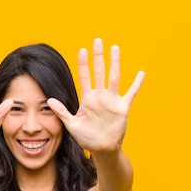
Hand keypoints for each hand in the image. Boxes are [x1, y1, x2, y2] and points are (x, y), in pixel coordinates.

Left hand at [47, 38, 144, 153]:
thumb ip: (61, 112)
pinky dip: (136, 84)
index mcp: (87, 99)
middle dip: (98, 57)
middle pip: (99, 72)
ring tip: (115, 48)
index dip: (83, 64)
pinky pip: (131, 93)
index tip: (82, 51)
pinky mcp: (122, 107)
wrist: (102, 149)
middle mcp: (100, 96)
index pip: (85, 77)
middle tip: (97, 41)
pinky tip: (141, 73)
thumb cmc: (86, 138)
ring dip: (115, 63)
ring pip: (114, 77)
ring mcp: (112, 100)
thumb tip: (48, 100)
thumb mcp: (71, 125)